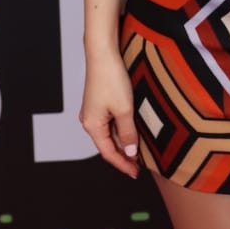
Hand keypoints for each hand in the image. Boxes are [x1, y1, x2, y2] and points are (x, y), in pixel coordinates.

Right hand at [80, 48, 140, 176]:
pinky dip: (121, 131)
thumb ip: (128, 133)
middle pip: (108, 146)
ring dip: (123, 144)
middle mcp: (89, 121)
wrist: (103, 54)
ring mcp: (93, 112)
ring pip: (109, 135)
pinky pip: (110, 124)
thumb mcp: (124, 109)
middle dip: (124, 157)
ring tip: (139, 153)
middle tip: (140, 167)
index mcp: (92, 126)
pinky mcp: (99, 104)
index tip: (135, 173)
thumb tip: (131, 153)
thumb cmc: (111, 79)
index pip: (108, 153)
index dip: (123, 164)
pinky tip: (133, 133)